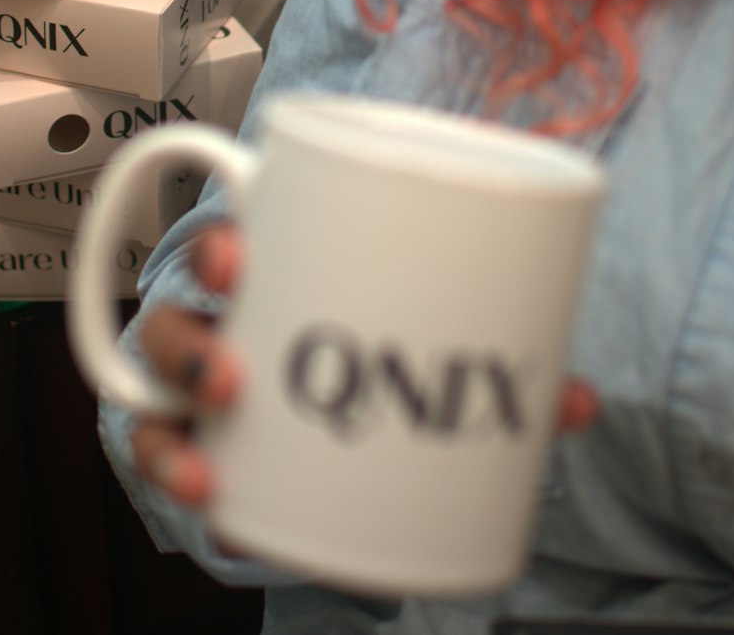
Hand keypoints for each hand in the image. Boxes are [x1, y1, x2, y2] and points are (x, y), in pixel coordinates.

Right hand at [130, 222, 598, 508]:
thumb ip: (492, 366)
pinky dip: (175, 469)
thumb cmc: (362, 351)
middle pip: (173, 315)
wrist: (321, 424)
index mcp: (272, 274)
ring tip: (216, 448)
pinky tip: (212, 491)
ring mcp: (197, 387)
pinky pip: (160, 451)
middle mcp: (220, 323)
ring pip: (153, 385)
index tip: (243, 254)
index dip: (220, 245)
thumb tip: (580, 399)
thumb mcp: (416, 342)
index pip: (228, 242)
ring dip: (176, 417)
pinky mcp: (196, 441)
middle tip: (234, 371)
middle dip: (190, 339)